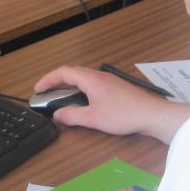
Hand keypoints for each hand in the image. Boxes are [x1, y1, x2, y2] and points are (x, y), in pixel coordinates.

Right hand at [33, 64, 189, 143]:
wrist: (151, 114)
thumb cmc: (123, 115)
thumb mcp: (93, 118)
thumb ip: (72, 116)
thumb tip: (57, 115)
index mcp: (91, 79)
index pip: (63, 72)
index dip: (48, 79)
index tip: (38, 89)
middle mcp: (99, 76)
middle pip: (73, 72)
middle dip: (56, 80)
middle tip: (47, 92)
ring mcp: (109, 80)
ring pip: (84, 77)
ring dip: (69, 84)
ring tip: (62, 96)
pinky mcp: (116, 87)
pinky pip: (92, 82)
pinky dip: (81, 88)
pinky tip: (84, 100)